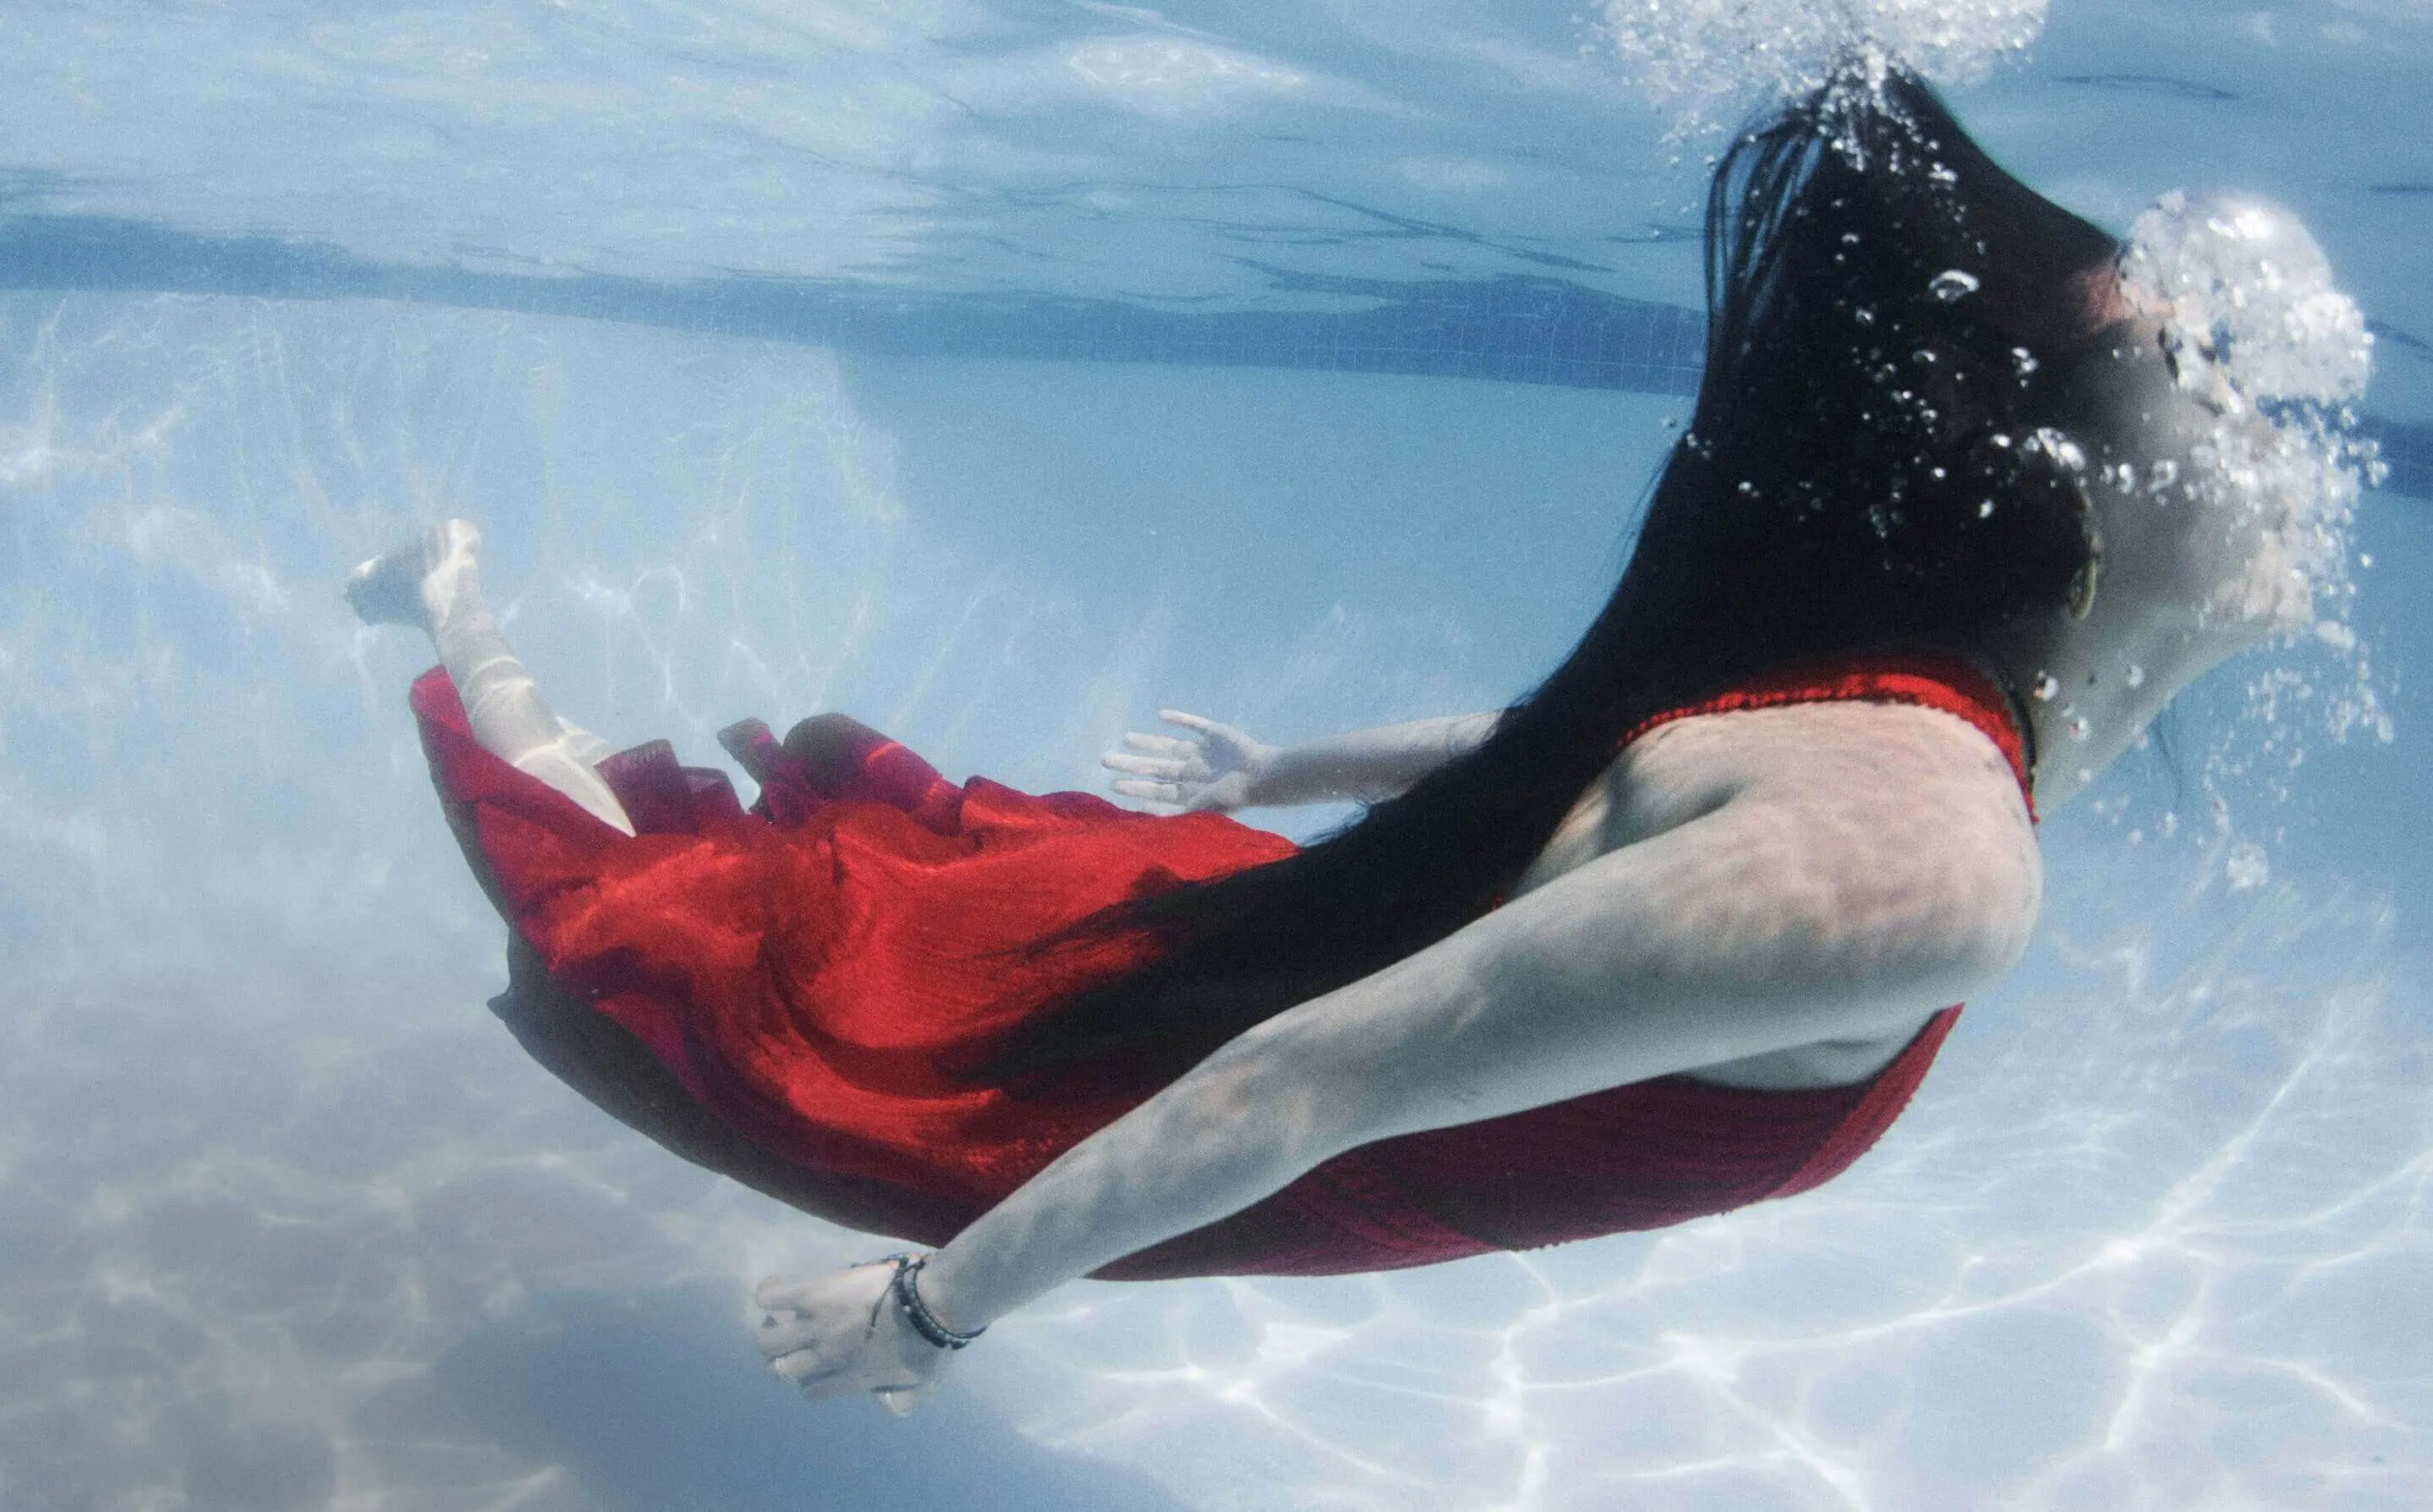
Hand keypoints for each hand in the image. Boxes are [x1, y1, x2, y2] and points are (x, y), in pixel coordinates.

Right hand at [756, 1261, 954, 1413]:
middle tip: (790, 1341)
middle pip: (782, 1369)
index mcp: (851, 1378)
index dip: (809, 1380)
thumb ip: (903, 1397)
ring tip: (777, 1317)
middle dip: (781, 1358)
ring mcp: (817, 1328)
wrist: (932, 1306)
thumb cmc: (932, 1343)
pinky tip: (776, 1291)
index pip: (812, 1390)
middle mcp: (827, 1357)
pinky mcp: (813, 1296)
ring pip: (769, 1341)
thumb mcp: (921, 1383)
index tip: (814, 1366)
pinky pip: (772, 1297)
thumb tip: (890, 1405)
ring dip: (769, 1331)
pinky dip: (769, 1294)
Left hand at [1102, 710, 1274, 812]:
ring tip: (1125, 739)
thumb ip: (1175, 815)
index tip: (1112, 785)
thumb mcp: (1200, 809)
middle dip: (1131, 764)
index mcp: (1189, 792)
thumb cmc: (1232, 795)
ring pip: (1169, 747)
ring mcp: (1204, 754)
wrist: (1261, 774)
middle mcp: (1193, 773)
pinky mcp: (1216, 735)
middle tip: (1104, 759)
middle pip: (1155, 768)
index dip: (1134, 788)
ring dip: (1148, 743)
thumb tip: (1145, 823)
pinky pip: (1194, 725)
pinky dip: (1179, 720)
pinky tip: (1161, 716)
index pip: (1155, 791)